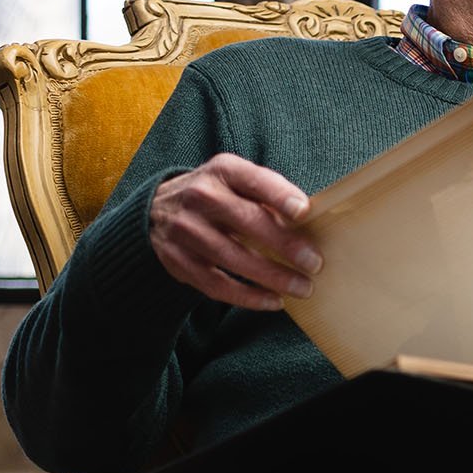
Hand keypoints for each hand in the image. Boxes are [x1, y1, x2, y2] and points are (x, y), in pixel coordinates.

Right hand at [150, 153, 321, 310]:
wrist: (157, 209)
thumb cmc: (216, 195)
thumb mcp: (236, 179)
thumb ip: (268, 192)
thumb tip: (309, 218)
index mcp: (222, 171)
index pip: (253, 180)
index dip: (279, 195)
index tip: (304, 212)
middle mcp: (200, 197)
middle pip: (246, 222)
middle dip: (284, 244)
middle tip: (314, 263)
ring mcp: (185, 230)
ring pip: (233, 258)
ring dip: (272, 277)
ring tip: (303, 288)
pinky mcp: (178, 261)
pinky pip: (216, 284)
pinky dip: (248, 297)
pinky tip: (274, 301)